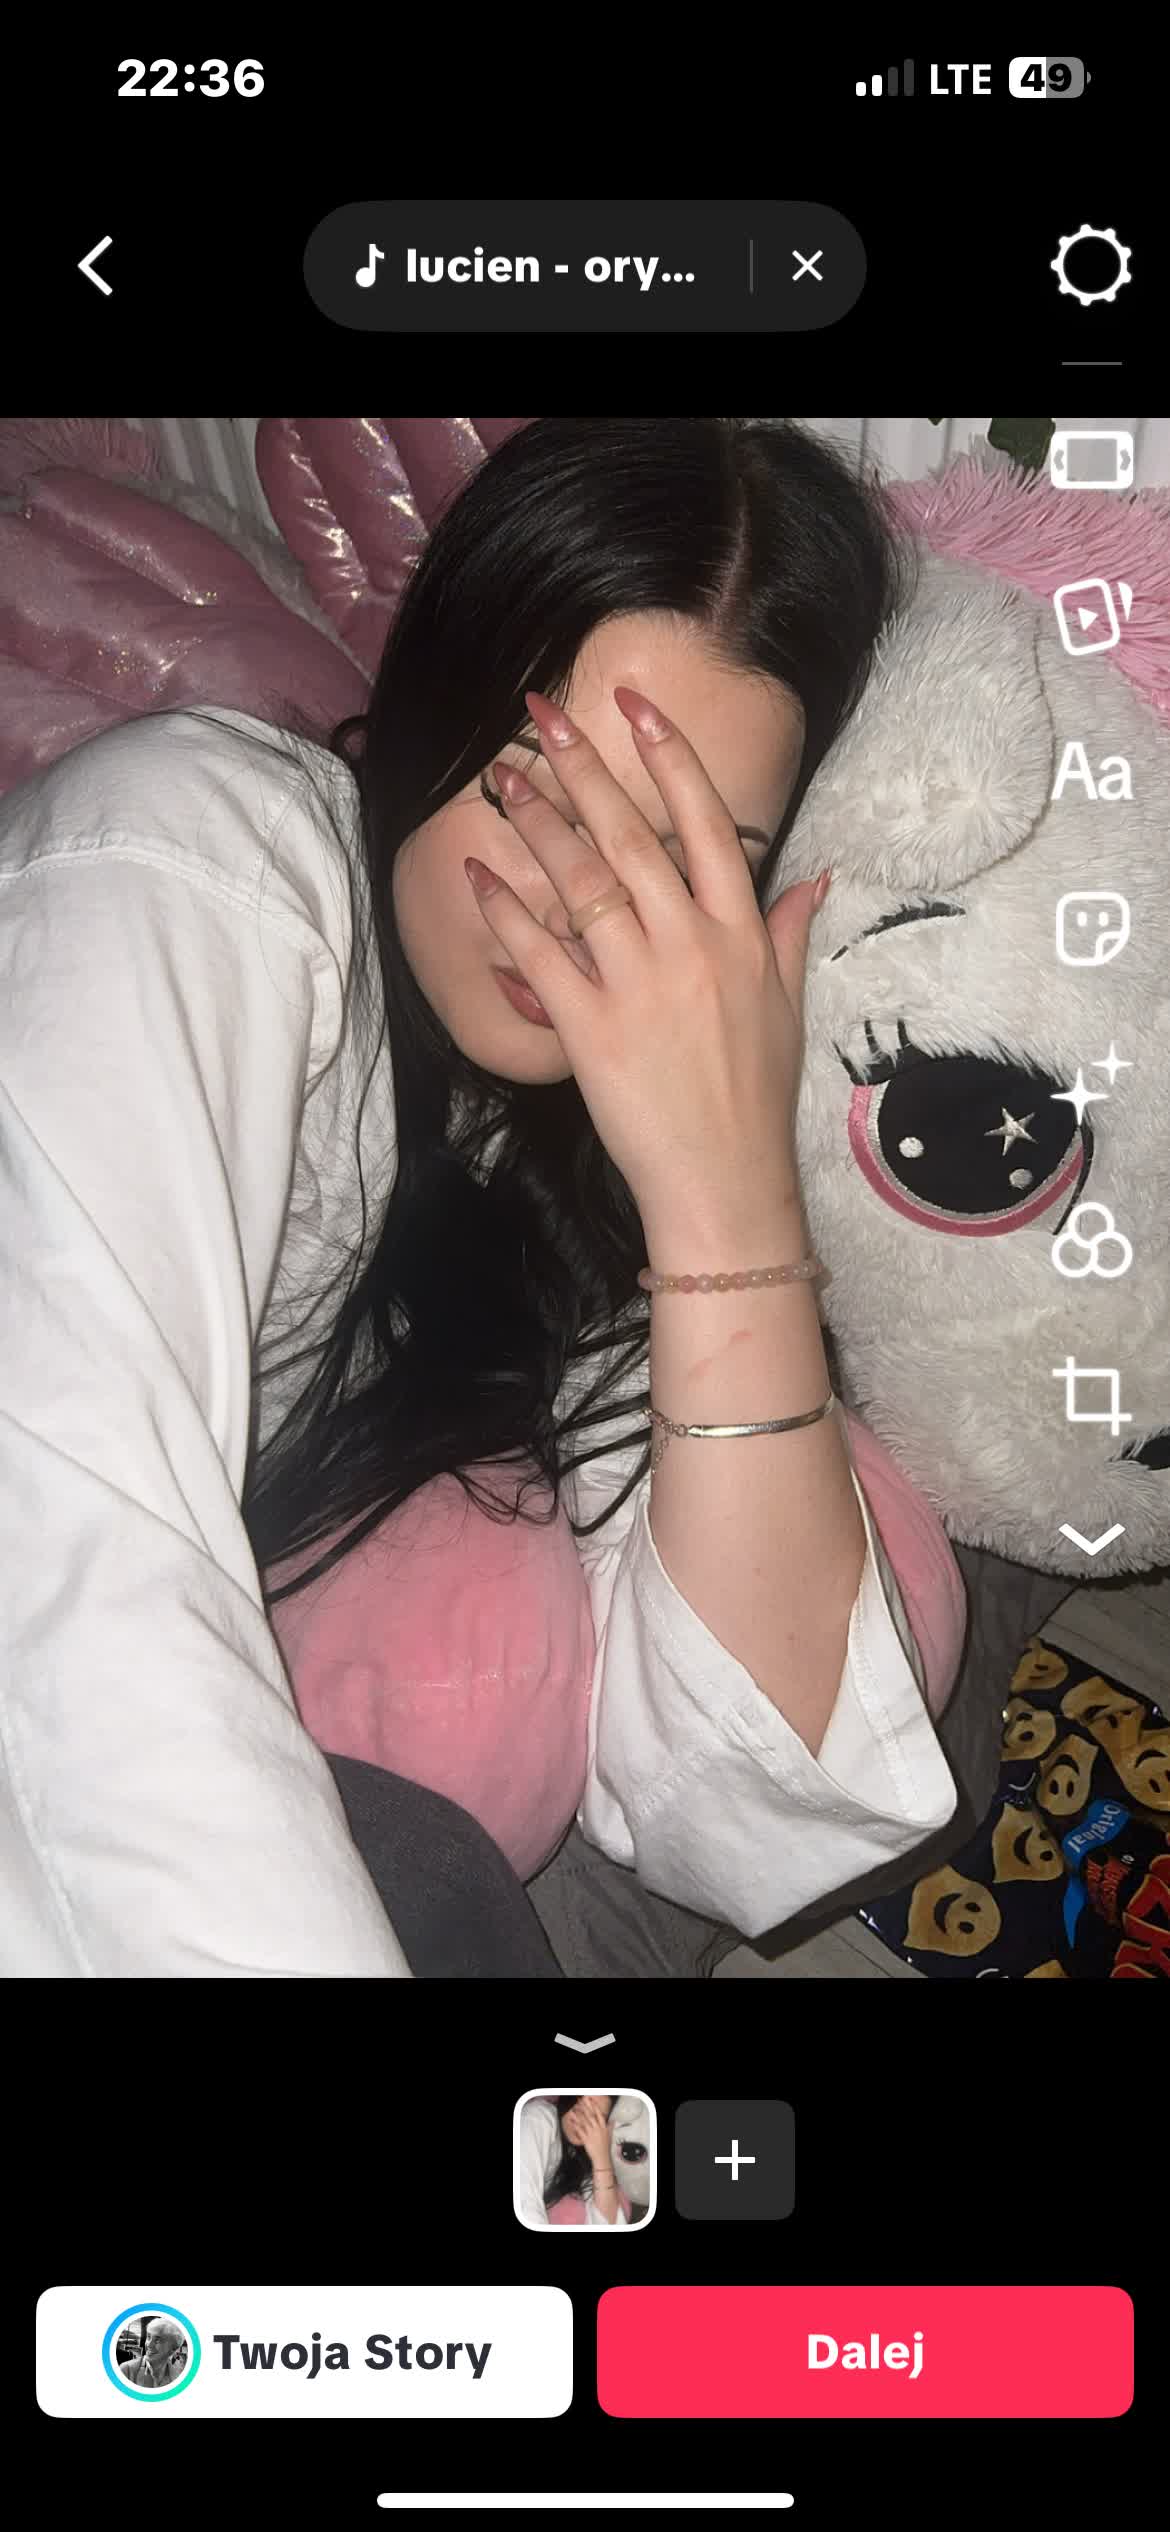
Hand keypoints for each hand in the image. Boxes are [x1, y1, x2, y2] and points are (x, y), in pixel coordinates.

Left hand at [464, 686, 826, 1232]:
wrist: (724, 1182)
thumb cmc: (754, 1098)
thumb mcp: (787, 1008)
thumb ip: (788, 934)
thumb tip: (811, 879)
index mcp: (739, 933)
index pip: (706, 822)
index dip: (668, 756)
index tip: (635, 705)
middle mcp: (690, 946)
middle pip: (630, 836)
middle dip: (582, 766)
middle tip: (540, 714)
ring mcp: (638, 985)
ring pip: (581, 883)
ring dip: (536, 822)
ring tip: (502, 776)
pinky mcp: (591, 1028)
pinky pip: (538, 955)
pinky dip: (505, 910)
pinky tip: (476, 872)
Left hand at [561, 2094, 612, 2165]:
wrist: (602, 2157)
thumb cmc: (605, 2148)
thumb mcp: (610, 2136)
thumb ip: (610, 2127)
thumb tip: (612, 2121)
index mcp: (603, 2128)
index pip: (599, 2115)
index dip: (595, 2108)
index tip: (591, 2102)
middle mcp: (597, 2129)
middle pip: (590, 2117)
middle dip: (585, 2109)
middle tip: (580, 2103)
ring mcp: (591, 2134)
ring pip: (584, 2123)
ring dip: (577, 2116)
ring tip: (573, 2112)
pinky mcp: (586, 2139)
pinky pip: (580, 2131)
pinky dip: (575, 2126)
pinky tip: (572, 2123)